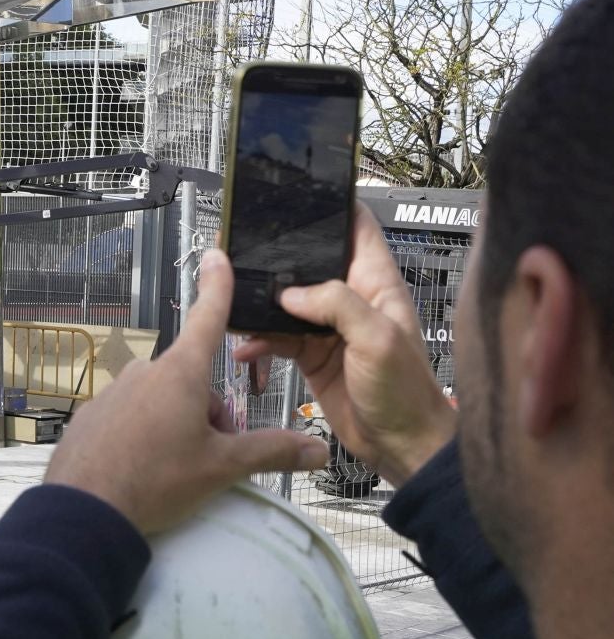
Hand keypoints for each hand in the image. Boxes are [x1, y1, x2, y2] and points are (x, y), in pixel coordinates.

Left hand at [46, 249, 326, 534]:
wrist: (84, 510)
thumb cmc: (155, 481)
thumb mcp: (221, 468)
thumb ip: (271, 452)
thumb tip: (318, 449)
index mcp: (180, 374)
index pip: (208, 318)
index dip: (217, 286)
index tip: (215, 254)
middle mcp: (144, 374)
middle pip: (192, 381)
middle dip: (208, 414)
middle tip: (208, 457)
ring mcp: (113, 393)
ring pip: (160, 402)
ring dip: (176, 427)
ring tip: (172, 470)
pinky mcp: (91, 416)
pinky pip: (129, 418)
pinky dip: (142, 438)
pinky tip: (141, 471)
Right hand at [234, 203, 455, 485]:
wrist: (399, 445)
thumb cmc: (406, 393)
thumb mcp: (378, 340)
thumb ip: (337, 305)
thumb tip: (292, 292)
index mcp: (375, 283)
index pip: (357, 228)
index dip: (333, 206)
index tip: (301, 193)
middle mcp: (350, 299)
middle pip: (309, 261)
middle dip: (278, 255)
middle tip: (244, 247)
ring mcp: (328, 327)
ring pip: (285, 300)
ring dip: (259, 301)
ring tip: (233, 300)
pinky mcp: (310, 353)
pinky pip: (275, 337)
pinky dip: (256, 340)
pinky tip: (243, 347)